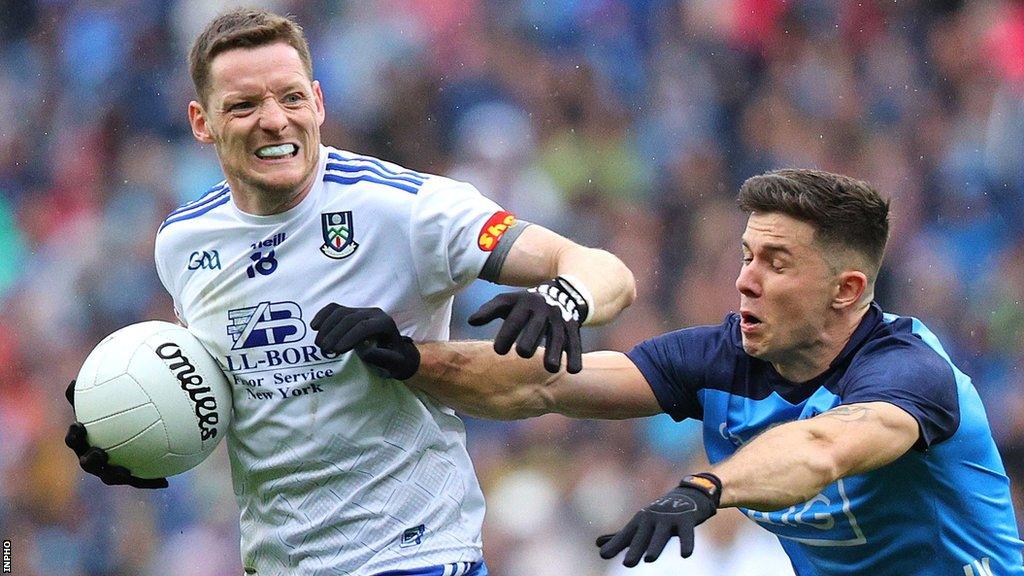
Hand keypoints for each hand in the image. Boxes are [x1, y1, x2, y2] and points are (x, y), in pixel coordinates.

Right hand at [64, 380, 168, 488]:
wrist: (142, 426)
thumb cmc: (124, 406)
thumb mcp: (119, 393)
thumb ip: (110, 383)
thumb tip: (97, 371)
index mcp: (88, 438)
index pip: (77, 437)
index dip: (76, 435)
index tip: (80, 426)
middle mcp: (95, 456)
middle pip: (88, 461)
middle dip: (90, 460)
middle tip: (98, 452)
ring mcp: (111, 469)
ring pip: (110, 476)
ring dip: (114, 475)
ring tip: (124, 472)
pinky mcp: (130, 477)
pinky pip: (139, 480)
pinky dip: (149, 481)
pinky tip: (165, 483)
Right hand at [311, 303, 419, 379]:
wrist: (396, 350)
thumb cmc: (396, 360)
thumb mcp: (395, 363)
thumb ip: (383, 358)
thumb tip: (364, 350)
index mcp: (385, 324)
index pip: (364, 326)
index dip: (349, 337)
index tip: (337, 350)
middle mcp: (374, 313)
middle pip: (350, 318)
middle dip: (335, 333)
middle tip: (325, 350)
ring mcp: (362, 310)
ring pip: (340, 312)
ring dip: (326, 326)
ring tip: (320, 344)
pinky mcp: (352, 311)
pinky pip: (335, 309)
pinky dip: (323, 315)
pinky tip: (314, 326)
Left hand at [467, 276, 588, 373]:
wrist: (562, 293)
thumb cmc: (526, 304)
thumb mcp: (508, 302)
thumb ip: (489, 311)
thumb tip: (471, 321)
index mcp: (525, 304)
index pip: (515, 320)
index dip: (507, 334)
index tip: (498, 351)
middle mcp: (544, 311)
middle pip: (537, 327)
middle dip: (530, 339)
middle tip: (523, 353)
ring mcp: (560, 320)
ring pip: (558, 337)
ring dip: (555, 351)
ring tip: (550, 368)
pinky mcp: (573, 329)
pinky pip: (575, 343)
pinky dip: (575, 356)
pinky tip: (573, 371)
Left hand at [596, 474, 720, 566]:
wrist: (689, 496)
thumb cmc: (659, 516)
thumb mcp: (640, 525)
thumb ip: (621, 537)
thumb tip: (597, 545)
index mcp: (640, 521)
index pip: (626, 535)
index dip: (615, 545)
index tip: (603, 555)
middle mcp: (652, 518)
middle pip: (643, 536)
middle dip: (635, 549)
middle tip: (627, 564)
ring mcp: (669, 518)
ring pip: (662, 534)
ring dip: (655, 546)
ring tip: (649, 559)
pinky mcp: (686, 520)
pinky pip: (686, 533)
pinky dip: (686, 543)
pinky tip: (685, 554)